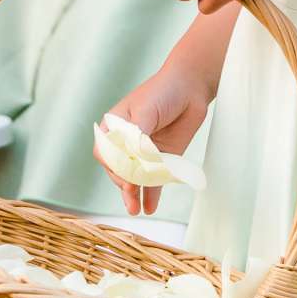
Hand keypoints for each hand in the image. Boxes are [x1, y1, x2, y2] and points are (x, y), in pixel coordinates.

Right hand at [95, 63, 212, 216]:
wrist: (191, 87)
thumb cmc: (163, 92)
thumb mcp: (146, 110)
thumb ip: (137, 136)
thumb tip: (133, 161)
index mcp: (114, 127)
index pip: (105, 152)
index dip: (112, 164)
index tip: (124, 172)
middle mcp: (126, 142)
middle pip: (118, 169)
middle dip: (123, 182)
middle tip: (131, 191)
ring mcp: (144, 153)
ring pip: (134, 178)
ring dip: (133, 195)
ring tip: (134, 209)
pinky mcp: (162, 160)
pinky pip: (154, 181)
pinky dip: (151, 195)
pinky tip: (148, 208)